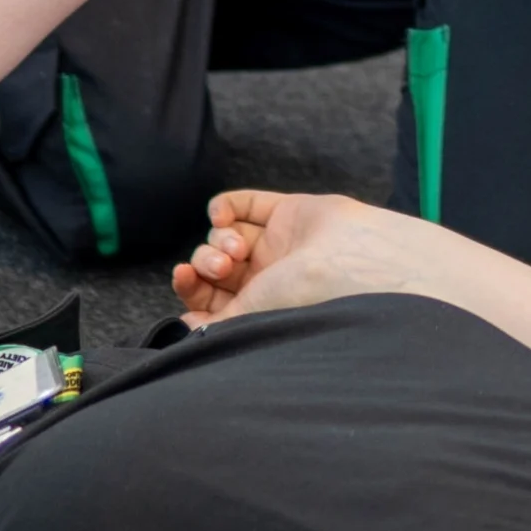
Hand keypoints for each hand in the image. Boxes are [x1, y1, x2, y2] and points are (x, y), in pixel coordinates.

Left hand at [169, 191, 427, 325]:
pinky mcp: (286, 212)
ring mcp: (276, 243)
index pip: (211, 298)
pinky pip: (243, 205)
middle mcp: (266, 277)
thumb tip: (185, 325)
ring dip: (219, 238)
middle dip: (207, 262)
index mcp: (259, 307)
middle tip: (223, 267)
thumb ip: (215, 324)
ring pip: (225, 234)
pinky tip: (221, 216)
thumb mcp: (248, 319)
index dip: (191, 288)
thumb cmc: (303, 298)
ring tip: (237, 247)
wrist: (347, 262)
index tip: (184, 278)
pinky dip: (224, 207)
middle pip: (215, 264)